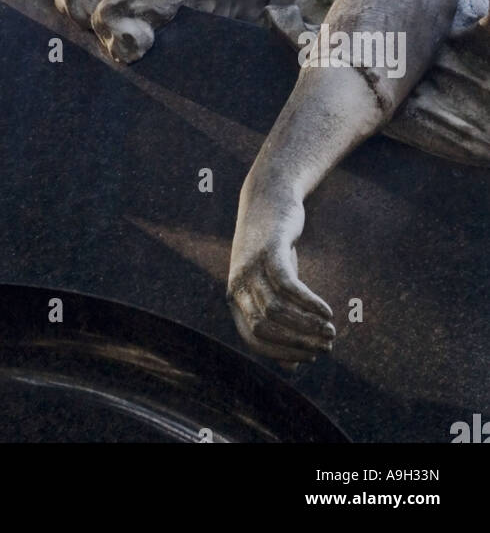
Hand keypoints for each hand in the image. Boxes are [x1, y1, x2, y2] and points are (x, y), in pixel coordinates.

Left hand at [227, 188, 334, 363]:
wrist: (269, 199)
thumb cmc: (273, 250)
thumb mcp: (275, 288)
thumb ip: (280, 322)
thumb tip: (292, 367)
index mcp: (237, 298)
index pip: (253, 340)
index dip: (282, 353)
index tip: (310, 357)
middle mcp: (239, 284)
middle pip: (264, 328)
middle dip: (296, 343)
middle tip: (325, 347)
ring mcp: (251, 266)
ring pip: (276, 309)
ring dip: (306, 326)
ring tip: (330, 331)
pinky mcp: (269, 250)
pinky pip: (287, 284)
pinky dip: (308, 302)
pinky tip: (326, 311)